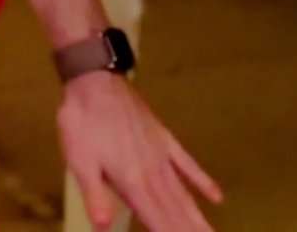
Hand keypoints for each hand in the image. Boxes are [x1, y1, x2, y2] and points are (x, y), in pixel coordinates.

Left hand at [57, 72, 221, 230]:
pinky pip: (187, 163)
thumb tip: (103, 229)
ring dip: (198, 217)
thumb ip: (94, 196)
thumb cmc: (83, 122)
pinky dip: (202, 180)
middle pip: (176, 212)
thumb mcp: (79, 161)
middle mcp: (153, 174)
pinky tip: (217, 196)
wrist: (95, 80)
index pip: (157, 221)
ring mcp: (161, 155)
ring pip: (184, 194)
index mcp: (132, 183)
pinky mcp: (163, 137)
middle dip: (191, 231)